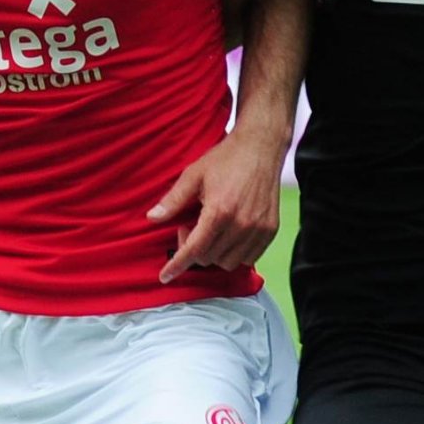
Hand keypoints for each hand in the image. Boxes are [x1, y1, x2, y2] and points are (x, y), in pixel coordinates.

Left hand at [147, 127, 285, 284]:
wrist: (261, 147)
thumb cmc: (226, 158)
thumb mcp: (193, 175)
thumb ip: (173, 200)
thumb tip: (152, 218)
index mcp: (219, 211)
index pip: (194, 250)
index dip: (177, 265)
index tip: (165, 276)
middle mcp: (241, 224)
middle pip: (208, 258)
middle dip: (194, 248)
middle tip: (192, 224)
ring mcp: (258, 229)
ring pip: (228, 263)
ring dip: (214, 252)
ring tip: (212, 228)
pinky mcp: (270, 230)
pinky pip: (248, 258)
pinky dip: (234, 252)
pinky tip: (228, 232)